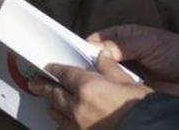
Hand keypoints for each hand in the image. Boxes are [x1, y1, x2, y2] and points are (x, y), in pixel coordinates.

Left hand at [35, 54, 152, 129]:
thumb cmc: (142, 110)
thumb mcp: (129, 83)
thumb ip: (111, 68)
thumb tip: (102, 56)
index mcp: (88, 87)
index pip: (64, 74)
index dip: (54, 69)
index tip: (49, 68)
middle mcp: (78, 107)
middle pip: (54, 94)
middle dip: (44, 87)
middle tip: (36, 83)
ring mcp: (79, 126)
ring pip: (58, 114)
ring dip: (53, 106)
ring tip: (50, 103)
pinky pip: (66, 129)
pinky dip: (64, 123)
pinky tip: (65, 122)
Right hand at [88, 24, 178, 94]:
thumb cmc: (175, 51)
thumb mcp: (148, 43)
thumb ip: (122, 45)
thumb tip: (96, 49)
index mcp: (119, 37)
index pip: (93, 41)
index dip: (82, 48)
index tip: (73, 56)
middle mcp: (118, 55)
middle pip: (94, 60)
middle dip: (88, 66)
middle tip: (84, 72)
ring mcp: (123, 73)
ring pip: (102, 76)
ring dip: (99, 80)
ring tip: (94, 83)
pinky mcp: (129, 89)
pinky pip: (114, 90)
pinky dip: (110, 92)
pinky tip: (106, 93)